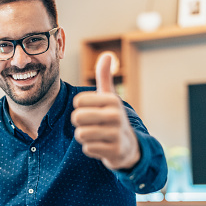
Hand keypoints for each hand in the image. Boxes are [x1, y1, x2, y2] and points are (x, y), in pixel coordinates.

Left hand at [71, 52, 139, 169]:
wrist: (128, 146)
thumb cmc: (112, 118)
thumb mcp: (110, 97)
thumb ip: (105, 77)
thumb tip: (107, 54)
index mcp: (112, 100)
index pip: (78, 101)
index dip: (80, 108)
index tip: (92, 111)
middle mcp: (116, 116)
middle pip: (77, 118)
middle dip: (80, 124)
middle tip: (92, 125)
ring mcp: (116, 134)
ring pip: (81, 134)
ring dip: (85, 137)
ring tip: (97, 135)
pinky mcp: (114, 151)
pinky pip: (87, 149)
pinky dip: (91, 149)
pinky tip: (101, 146)